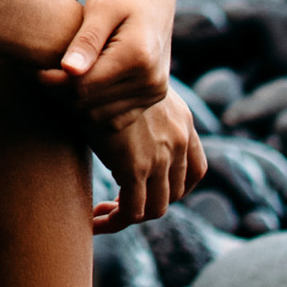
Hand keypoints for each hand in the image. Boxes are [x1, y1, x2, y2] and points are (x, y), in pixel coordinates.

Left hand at [48, 0, 176, 118]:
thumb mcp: (101, 7)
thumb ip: (87, 40)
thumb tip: (69, 71)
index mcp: (139, 57)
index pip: (84, 86)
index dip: (51, 82)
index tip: (30, 69)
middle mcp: (151, 81)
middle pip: (89, 105)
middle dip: (58, 93)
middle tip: (36, 73)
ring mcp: (154, 92)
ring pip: (99, 118)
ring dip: (73, 103)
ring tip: (54, 78)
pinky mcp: (152, 97)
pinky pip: (114, 119)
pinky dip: (92, 108)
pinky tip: (76, 85)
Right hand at [87, 88, 207, 228]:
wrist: (91, 65)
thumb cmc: (101, 74)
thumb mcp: (132, 92)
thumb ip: (139, 116)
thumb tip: (124, 135)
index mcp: (182, 122)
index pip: (195, 170)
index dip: (174, 188)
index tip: (146, 190)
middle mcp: (179, 140)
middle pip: (176, 192)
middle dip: (149, 204)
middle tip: (119, 204)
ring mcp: (160, 156)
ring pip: (155, 208)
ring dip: (131, 216)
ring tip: (104, 215)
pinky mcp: (134, 167)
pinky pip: (130, 211)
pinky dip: (114, 222)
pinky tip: (95, 220)